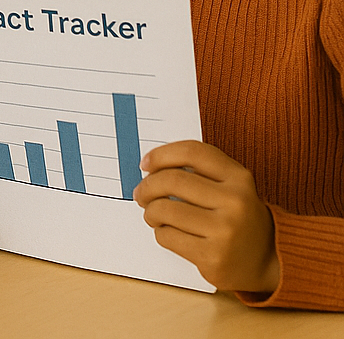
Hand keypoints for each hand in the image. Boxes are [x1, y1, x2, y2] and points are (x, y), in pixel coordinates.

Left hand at [134, 140, 279, 292]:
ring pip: (164, 209)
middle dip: (148, 186)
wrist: (271, 260)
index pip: (192, 152)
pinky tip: (171, 233)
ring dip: (151, 211)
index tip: (146, 164)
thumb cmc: (240, 218)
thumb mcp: (233, 187)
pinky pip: (167, 237)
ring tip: (154, 215)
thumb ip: (200, 171)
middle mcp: (236, 202)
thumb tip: (151, 165)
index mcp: (240, 178)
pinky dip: (161, 233)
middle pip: (171, 180)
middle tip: (142, 193)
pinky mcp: (213, 257)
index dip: (162, 154)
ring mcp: (225, 231)